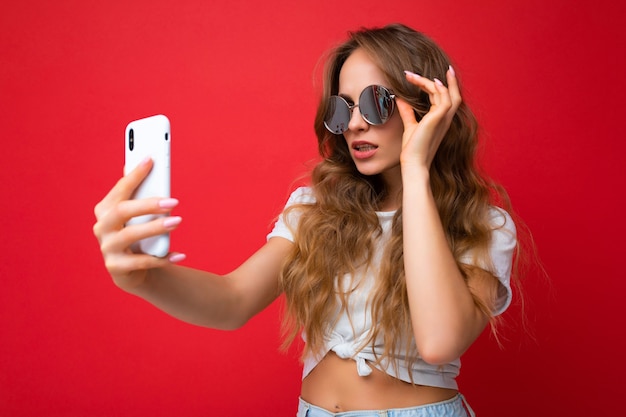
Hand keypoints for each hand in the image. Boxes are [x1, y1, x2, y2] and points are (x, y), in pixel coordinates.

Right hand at [93, 157, 184, 290]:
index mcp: (105, 209)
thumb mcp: (138, 215)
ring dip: (156, 227)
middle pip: (122, 211)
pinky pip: (142, 262)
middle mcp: (101, 227)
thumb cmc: (138, 235)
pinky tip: (180, 254)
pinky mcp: (116, 267)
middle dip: (148, 204)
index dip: (134, 175)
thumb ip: (139, 192)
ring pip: (130, 236)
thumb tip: (145, 160)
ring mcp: (107, 248)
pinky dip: (163, 258)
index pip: (120, 189)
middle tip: (174, 201)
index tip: (151, 159)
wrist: (134, 270)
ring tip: (177, 221)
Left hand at [396, 66, 461, 169]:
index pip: (444, 98)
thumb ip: (407, 111)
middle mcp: (445, 118)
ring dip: (432, 82)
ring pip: (446, 93)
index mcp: (440, 120)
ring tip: (414, 76)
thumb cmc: (412, 148)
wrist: (413, 162)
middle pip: (453, 93)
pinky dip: (438, 88)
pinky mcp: (438, 119)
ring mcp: (443, 118)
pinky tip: (430, 82)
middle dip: (449, 80)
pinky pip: (444, 98)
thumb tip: (400, 99)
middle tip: (444, 68)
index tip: (425, 78)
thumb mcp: (410, 125)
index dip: (438, 86)